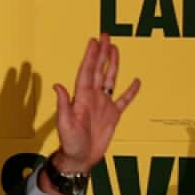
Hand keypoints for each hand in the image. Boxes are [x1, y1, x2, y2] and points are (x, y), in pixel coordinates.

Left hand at [51, 33, 140, 172]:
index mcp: (81, 97)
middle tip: (105, 36)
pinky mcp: (112, 115)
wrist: (80, 158)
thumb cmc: (70, 142)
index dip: (91, 56)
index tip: (94, 41)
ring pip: (110, 79)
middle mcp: (92, 97)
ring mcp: (103, 105)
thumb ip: (63, 104)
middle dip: (102, 53)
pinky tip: (136, 81)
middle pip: (98, 70)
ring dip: (112, 64)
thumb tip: (58, 85)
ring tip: (115, 48)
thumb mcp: (65, 123)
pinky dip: (130, 91)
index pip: (87, 71)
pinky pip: (124, 100)